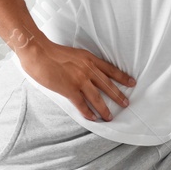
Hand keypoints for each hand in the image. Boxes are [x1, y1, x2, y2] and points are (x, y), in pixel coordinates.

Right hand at [17, 39, 135, 121]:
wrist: (38, 52)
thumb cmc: (51, 51)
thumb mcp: (74, 53)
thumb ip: (82, 62)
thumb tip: (86, 71)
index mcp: (89, 59)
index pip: (110, 69)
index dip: (122, 77)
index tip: (132, 83)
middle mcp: (87, 70)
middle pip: (107, 85)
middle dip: (118, 95)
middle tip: (126, 103)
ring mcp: (79, 80)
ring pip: (97, 98)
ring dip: (104, 109)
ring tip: (110, 117)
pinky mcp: (69, 89)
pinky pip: (81, 104)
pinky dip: (87, 112)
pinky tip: (92, 118)